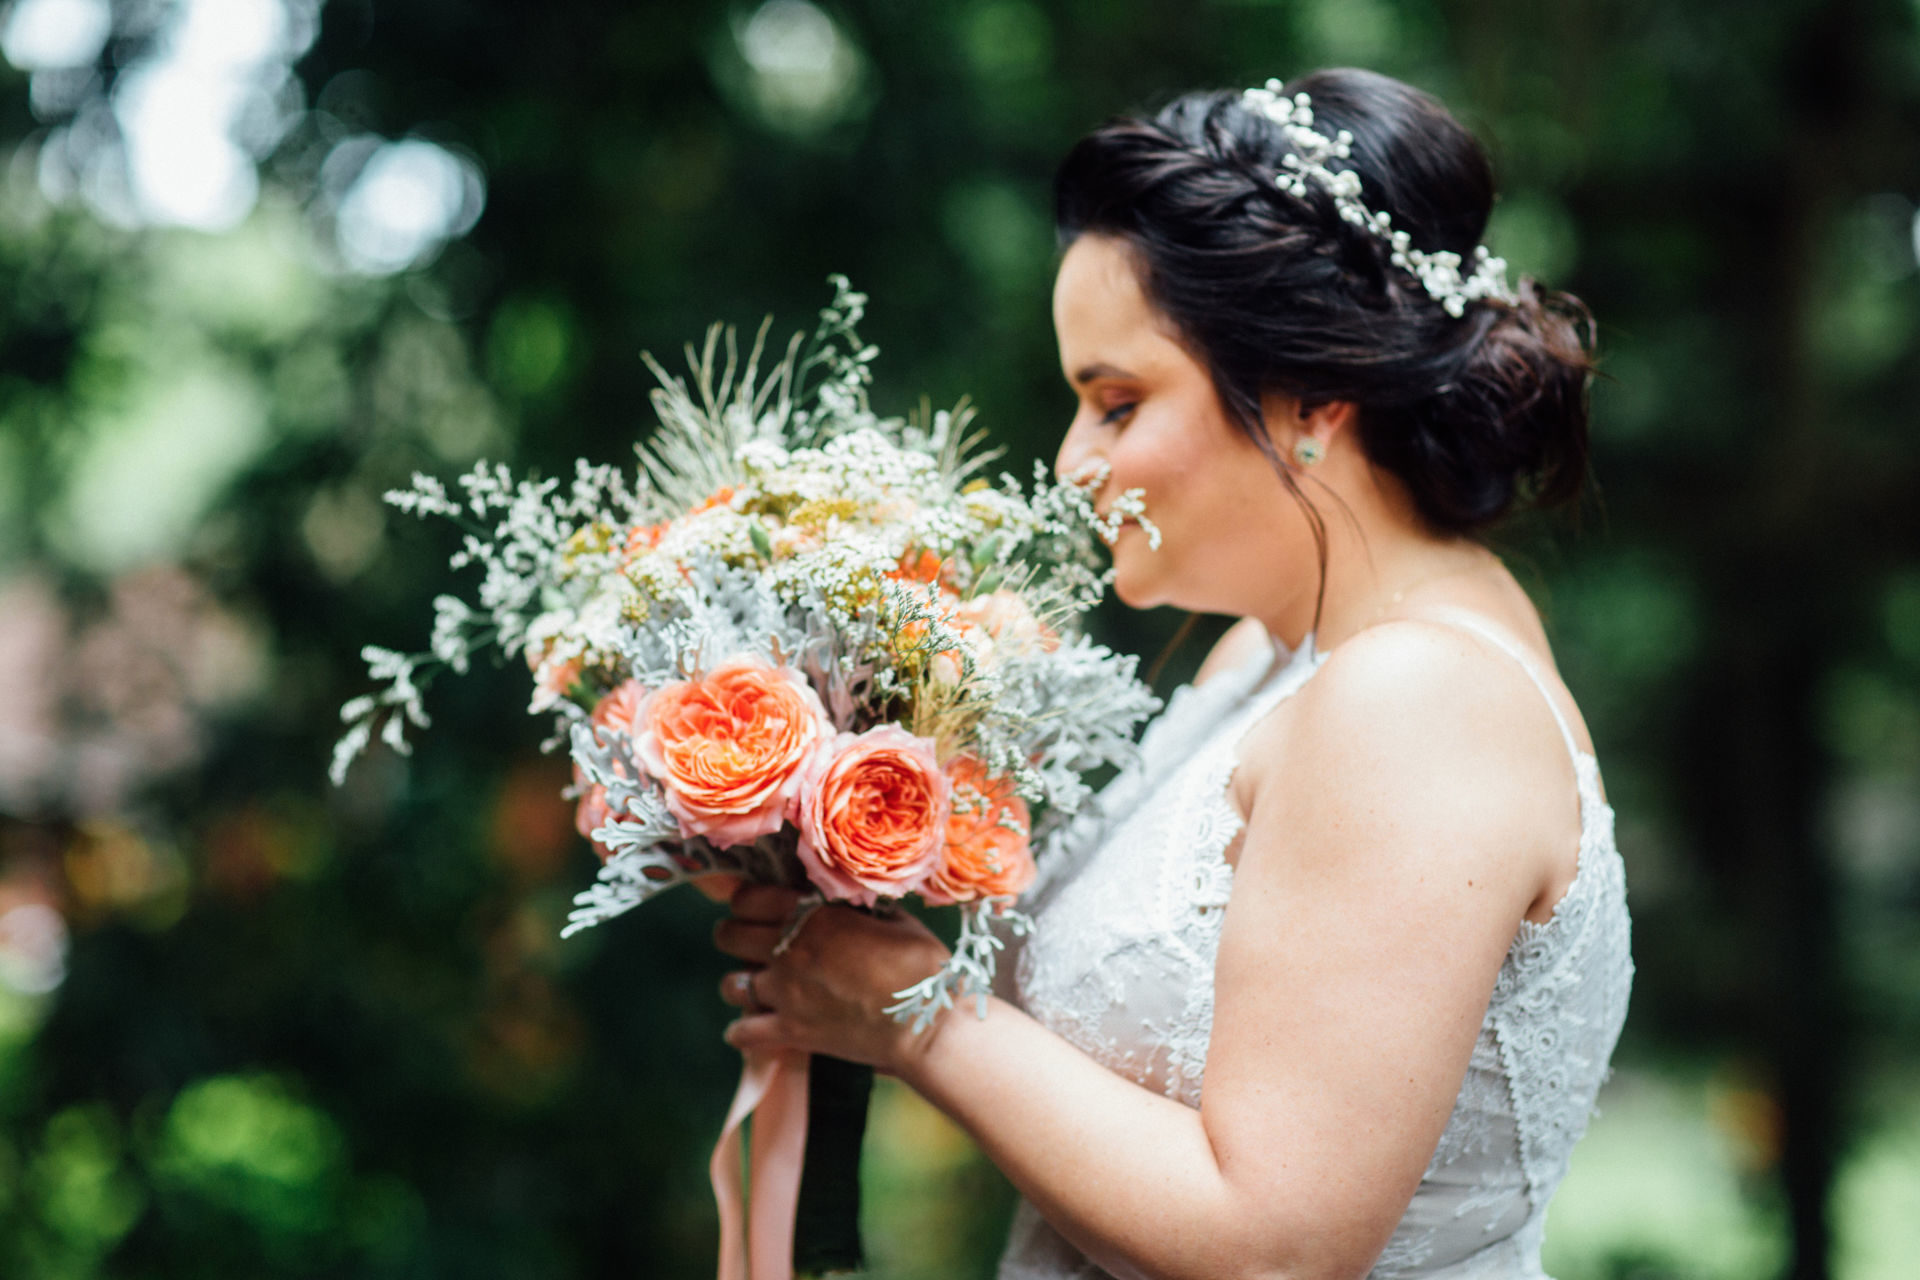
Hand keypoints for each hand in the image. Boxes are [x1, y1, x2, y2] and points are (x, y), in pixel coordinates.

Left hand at [713, 884, 950, 1073]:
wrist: (927, 1025)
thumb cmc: (921, 966)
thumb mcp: (893, 918)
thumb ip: (856, 907)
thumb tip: (841, 896)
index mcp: (814, 915)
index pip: (749, 898)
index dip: (746, 900)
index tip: (753, 906)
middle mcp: (790, 951)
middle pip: (728, 936)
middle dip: (734, 935)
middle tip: (749, 941)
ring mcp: (786, 994)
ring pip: (730, 984)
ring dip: (739, 982)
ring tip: (755, 984)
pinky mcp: (792, 1032)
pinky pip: (742, 1032)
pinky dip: (742, 1031)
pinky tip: (753, 1027)